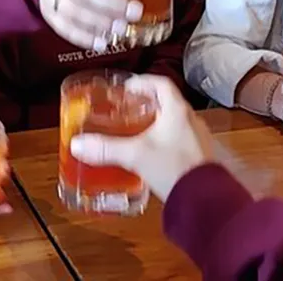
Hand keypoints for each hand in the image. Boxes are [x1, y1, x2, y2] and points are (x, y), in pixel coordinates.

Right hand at [69, 75, 215, 200]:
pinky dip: (163, 142)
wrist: (204, 200)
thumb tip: (78, 144)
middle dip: (146, 105)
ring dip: (156, 123)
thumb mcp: (135, 155)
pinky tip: (151, 155)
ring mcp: (197, 139)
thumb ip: (106, 148)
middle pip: (167, 103)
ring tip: (135, 132)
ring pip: (174, 123)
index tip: (127, 88)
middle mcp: (191, 121)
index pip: (161, 84)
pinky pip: (179, 141)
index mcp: (178, 110)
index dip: (143, 82)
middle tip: (127, 110)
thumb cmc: (175, 168)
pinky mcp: (199, 158)